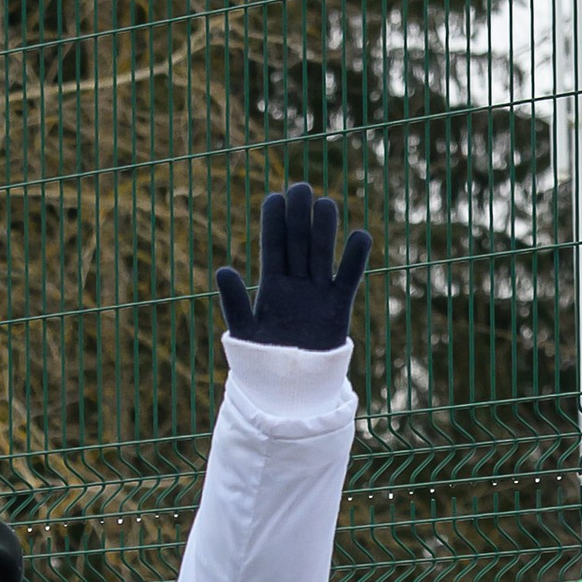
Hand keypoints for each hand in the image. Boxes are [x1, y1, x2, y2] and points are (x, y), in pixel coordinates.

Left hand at [215, 183, 370, 350]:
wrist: (290, 393)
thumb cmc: (261, 364)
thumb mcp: (244, 334)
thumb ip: (234, 303)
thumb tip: (223, 270)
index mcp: (271, 286)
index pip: (273, 246)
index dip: (274, 222)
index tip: (274, 199)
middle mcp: (296, 283)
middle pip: (299, 242)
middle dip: (299, 215)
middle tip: (300, 189)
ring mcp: (318, 292)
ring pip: (322, 252)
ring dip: (324, 228)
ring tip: (324, 204)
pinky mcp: (339, 306)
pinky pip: (350, 276)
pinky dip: (356, 257)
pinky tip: (358, 236)